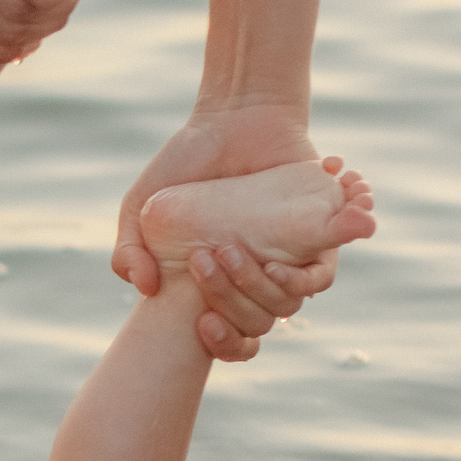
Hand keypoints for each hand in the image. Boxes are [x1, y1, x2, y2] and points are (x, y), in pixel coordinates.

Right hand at [116, 105, 332, 359]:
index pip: (234, 336)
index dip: (224, 342)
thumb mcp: (141, 210)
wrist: (230, 118)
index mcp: (223, 284)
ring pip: (297, 296)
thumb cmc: (184, 166)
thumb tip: (146, 288)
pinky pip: (331, 263)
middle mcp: (260, 275)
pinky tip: (293, 244)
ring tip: (254, 255)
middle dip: (237, 298)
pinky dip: (322, 259)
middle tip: (210, 256)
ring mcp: (293, 255)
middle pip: (264, 317)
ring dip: (277, 284)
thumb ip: (129, 250)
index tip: (203, 323)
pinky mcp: (322, 230)